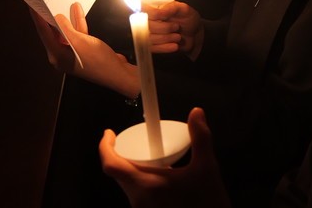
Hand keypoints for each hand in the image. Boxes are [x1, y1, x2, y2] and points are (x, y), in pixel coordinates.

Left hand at [30, 3, 138, 97]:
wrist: (117, 72)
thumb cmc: (97, 60)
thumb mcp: (81, 42)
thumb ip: (67, 29)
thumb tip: (57, 17)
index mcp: (57, 56)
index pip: (44, 34)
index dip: (38, 18)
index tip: (32, 5)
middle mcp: (61, 55)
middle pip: (53, 33)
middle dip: (51, 17)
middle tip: (45, 2)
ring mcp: (72, 53)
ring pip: (67, 32)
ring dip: (68, 18)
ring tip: (64, 2)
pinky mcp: (83, 50)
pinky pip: (77, 34)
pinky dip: (78, 24)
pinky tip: (78, 11)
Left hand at [99, 107, 230, 207]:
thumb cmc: (207, 202)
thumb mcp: (207, 167)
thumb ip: (200, 137)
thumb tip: (196, 112)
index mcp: (146, 185)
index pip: (112, 166)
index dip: (105, 147)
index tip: (109, 133)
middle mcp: (139, 200)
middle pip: (119, 175)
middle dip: (123, 155)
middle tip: (136, 140)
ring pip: (128, 185)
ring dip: (134, 169)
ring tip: (152, 156)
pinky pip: (137, 194)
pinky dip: (142, 180)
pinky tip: (162, 175)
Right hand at [147, 1, 203, 58]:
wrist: (194, 34)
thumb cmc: (188, 18)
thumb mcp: (184, 9)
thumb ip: (173, 7)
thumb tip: (161, 10)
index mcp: (154, 8)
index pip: (143, 10)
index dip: (152, 13)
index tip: (163, 16)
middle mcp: (149, 20)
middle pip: (146, 26)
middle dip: (163, 28)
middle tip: (176, 27)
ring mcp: (149, 33)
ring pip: (149, 38)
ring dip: (165, 38)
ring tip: (178, 37)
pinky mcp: (152, 45)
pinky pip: (152, 48)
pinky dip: (164, 48)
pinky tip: (175, 46)